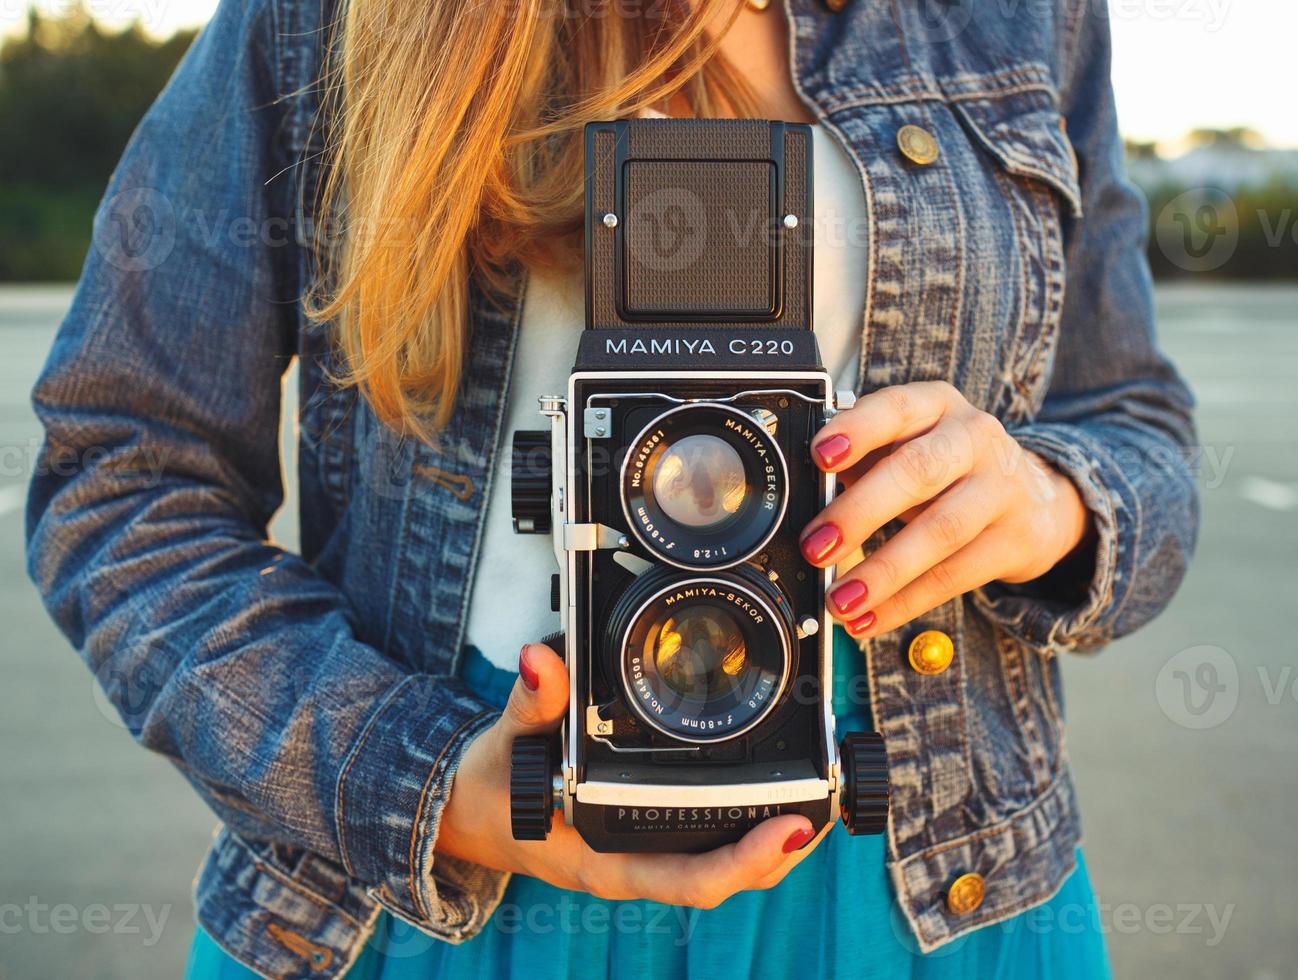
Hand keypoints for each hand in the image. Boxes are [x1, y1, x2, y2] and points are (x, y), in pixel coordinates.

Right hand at [436, 642, 827, 905]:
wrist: (467, 815)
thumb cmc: (490, 791)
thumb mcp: (506, 743)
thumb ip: (531, 702)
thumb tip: (543, 660)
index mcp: (604, 859)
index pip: (692, 878)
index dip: (748, 859)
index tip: (794, 827)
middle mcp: (632, 867)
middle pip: (725, 878)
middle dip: (782, 853)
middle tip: (831, 807)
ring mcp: (641, 856)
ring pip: (720, 865)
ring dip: (771, 844)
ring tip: (820, 804)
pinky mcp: (644, 838)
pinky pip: (703, 844)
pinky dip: (743, 827)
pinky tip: (769, 798)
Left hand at [800, 381, 1092, 637]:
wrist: (1038, 499)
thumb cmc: (949, 469)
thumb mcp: (908, 446)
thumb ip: (861, 462)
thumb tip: (808, 498)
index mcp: (936, 405)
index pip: (896, 408)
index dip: (857, 430)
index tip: (820, 457)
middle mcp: (973, 437)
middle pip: (918, 471)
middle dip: (860, 512)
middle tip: (817, 548)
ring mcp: (1000, 487)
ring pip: (940, 530)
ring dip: (882, 572)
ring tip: (840, 599)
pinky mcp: (1015, 538)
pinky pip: (954, 575)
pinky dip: (905, 602)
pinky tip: (871, 617)